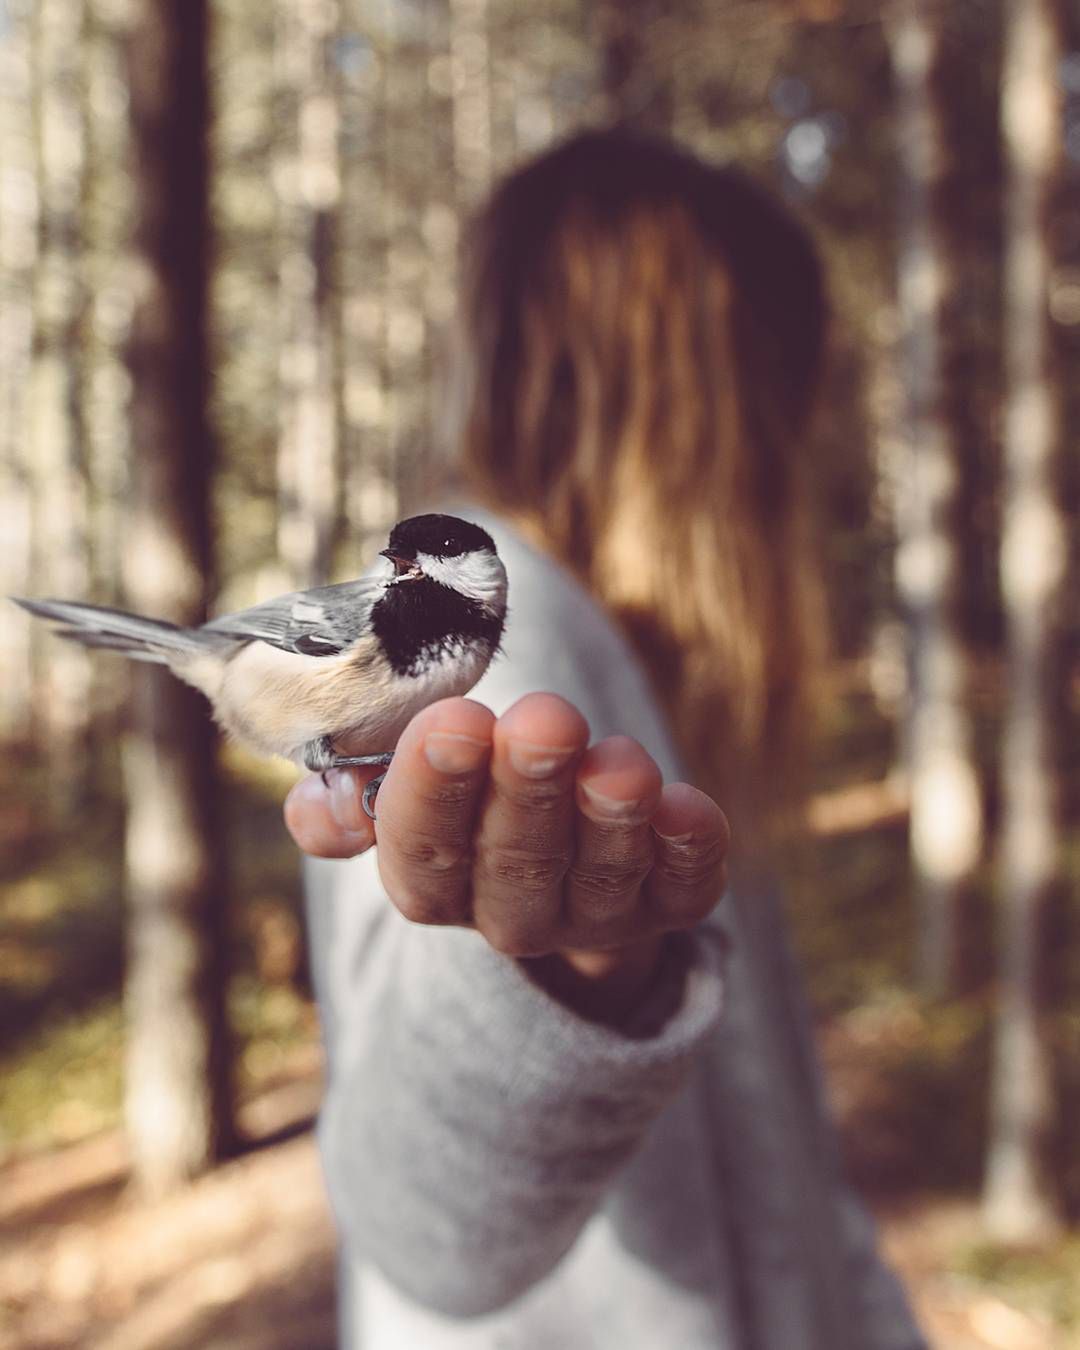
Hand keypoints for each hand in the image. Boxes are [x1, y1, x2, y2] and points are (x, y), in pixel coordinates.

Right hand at [285, 693, 728, 1021]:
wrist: (555, 861)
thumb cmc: (466, 798)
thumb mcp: (405, 791)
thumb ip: (354, 798)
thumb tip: (321, 806)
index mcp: (431, 883)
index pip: (422, 847)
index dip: (434, 789)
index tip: (453, 722)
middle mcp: (509, 912)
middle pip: (515, 862)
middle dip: (528, 790)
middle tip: (543, 721)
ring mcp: (592, 916)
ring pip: (599, 877)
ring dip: (610, 820)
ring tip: (620, 764)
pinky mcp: (667, 906)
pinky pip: (683, 890)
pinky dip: (687, 851)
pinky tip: (687, 807)